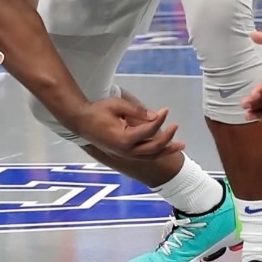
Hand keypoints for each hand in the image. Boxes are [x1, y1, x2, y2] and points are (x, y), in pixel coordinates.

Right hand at [68, 98, 183, 159]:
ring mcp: (125, 154)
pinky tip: (165, 148)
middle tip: (176, 125)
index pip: (149, 130)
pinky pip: (145, 156)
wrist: (80, 122)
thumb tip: (155, 116)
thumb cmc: (97, 111)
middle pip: (153, 148)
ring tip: (181, 145)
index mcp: (123, 139)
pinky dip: (157, 152)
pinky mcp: (124, 154)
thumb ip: (137, 111)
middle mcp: (126, 151)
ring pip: (151, 156)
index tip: (166, 110)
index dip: (160, 119)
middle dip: (168, 138)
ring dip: (167, 150)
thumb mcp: (116, 105)